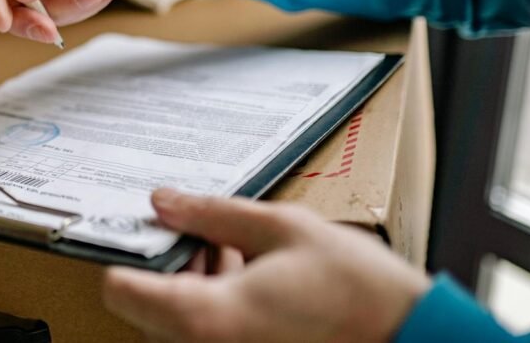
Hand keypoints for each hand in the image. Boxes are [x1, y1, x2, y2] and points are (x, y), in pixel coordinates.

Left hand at [103, 189, 430, 342]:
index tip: (138, 230)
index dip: (123, 254)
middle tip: (201, 235)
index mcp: (209, 315)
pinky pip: (203, 335)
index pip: (120, 290)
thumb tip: (164, 201)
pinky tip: (244, 276)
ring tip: (231, 252)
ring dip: (188, 285)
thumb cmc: (355, 289)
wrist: (409, 337)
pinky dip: (210, 306)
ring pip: (174, 323)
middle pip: (146, 307)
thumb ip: (211, 213)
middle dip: (168, 265)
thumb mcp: (281, 228)